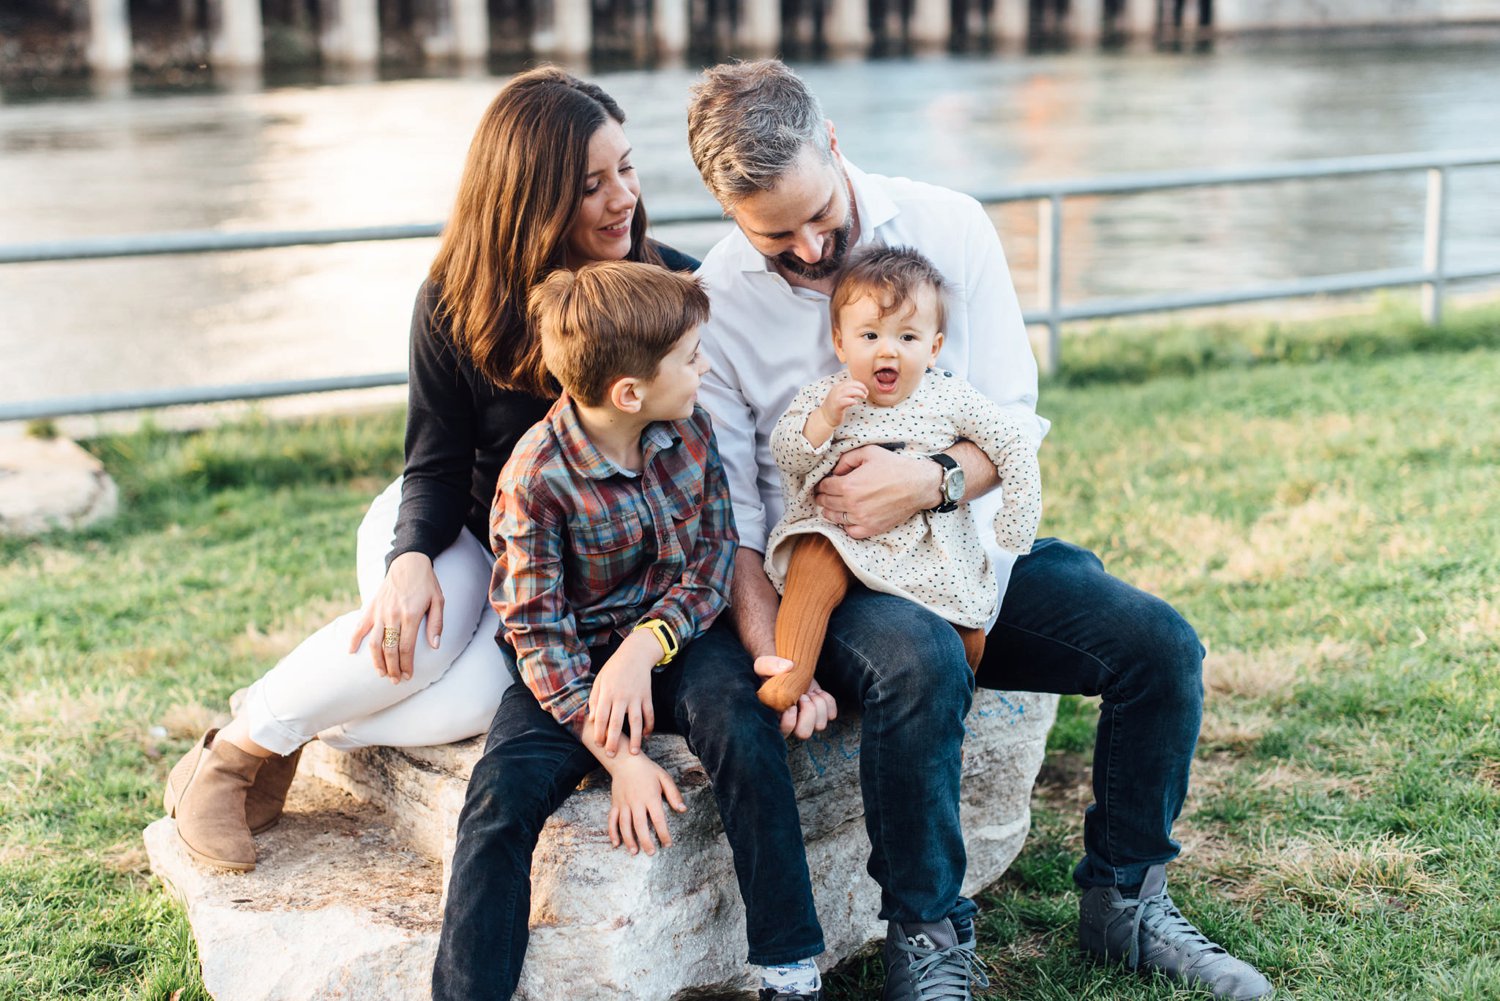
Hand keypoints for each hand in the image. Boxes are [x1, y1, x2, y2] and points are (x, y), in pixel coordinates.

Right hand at [349, 551, 443, 682]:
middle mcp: (392, 615)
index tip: (409, 676)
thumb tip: (435, 646)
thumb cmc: (426, 583)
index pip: (406, 647)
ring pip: (374, 642)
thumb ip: (436, 624)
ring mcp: (379, 611)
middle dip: (392, 668)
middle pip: (389, 649)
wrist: (408, 562)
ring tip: (381, 674)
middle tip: (396, 680)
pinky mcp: (371, 607)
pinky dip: (354, 640)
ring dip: (376, 661)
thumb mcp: (438, 601)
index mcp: (410, 615)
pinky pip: (359, 626)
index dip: (407, 665)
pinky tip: (351, 653)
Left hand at [588, 631, 659, 756]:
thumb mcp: (599, 681)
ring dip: (635, 738)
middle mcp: (621, 697)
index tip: (599, 744)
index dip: (599, 732)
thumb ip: (594, 700)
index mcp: (607, 693)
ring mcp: (636, 697)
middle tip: (612, 755)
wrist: (635, 655)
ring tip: (634, 752)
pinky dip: (649, 726)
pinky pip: (649, 714)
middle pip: (617, 723)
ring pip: (636, 721)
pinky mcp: (647, 696)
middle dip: (614, 741)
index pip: (601, 717)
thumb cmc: (613, 669)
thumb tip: (591, 720)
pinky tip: (646, 736)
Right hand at [604, 753, 685, 856]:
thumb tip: (683, 809)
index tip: (667, 844)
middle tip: (651, 853)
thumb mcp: (664, 777)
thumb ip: (673, 794)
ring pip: (625, 825)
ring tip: (635, 852)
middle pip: (640, 825)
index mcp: (650, 796)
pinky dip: (612, 832)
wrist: (625, 761)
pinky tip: (616, 843)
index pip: (658, 819)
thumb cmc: (648, 770)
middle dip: (646, 841)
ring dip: (629, 840)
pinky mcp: (615, 804)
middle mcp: (636, 802)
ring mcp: (624, 803)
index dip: (663, 834)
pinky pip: (612, 820)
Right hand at [754, 658, 837, 739]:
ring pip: (820, 725)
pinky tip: (817, 692)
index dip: (789, 719)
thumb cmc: (772, 671)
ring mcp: (808, 720)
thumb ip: (768, 665)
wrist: (788, 669)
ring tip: (810, 692)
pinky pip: (831, 715)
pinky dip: (828, 701)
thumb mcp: (763, 665)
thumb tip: (788, 667)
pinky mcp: (821, 713)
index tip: (791, 703)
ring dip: (818, 705)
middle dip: (807, 712)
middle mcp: (792, 724)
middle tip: (803, 696)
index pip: (784, 732)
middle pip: (804, 733)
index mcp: (775, 719)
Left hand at [814, 445, 941, 538]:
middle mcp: (852, 504)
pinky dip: (845, 526)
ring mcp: (861, 518)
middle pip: (826, 503)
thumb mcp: (869, 452)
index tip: (822, 484)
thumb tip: (834, 471)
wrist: (918, 485)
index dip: (821, 485)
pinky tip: (846, 519)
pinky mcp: (872, 528)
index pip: (824, 487)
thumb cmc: (894, 466)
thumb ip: (846, 459)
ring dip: (829, 512)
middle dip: (822, 498)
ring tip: (829, 508)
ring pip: (835, 518)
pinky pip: (850, 532)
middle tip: (821, 495)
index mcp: (848, 485)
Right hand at [819, 380, 867, 427]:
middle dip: (861, 388)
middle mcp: (836, 390)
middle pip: (851, 385)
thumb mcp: (842, 396)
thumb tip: (860, 389)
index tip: (865, 390)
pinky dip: (853, 400)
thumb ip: (849, 392)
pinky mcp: (837, 405)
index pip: (851, 382)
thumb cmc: (835, 407)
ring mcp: (836, 397)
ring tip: (864, 397)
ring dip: (859, 393)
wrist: (825, 417)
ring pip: (850, 391)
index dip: (860, 384)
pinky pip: (846, 401)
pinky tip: (856, 403)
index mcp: (838, 387)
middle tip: (866, 394)